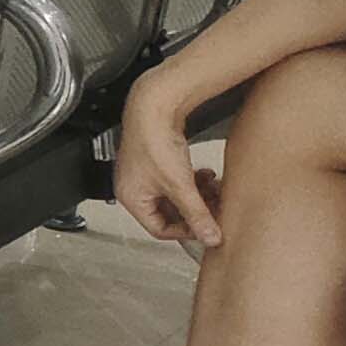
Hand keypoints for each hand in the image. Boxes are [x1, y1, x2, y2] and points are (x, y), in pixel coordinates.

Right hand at [117, 72, 218, 246]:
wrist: (154, 107)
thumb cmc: (153, 141)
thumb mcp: (180, 185)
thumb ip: (198, 215)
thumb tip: (211, 238)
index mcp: (131, 198)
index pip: (160, 229)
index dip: (186, 231)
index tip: (206, 227)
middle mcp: (135, 188)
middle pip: (170, 213)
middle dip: (196, 210)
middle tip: (215, 209)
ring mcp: (146, 174)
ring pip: (177, 197)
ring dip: (198, 196)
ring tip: (214, 190)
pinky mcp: (156, 162)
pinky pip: (177, 182)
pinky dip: (193, 182)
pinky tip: (205, 175)